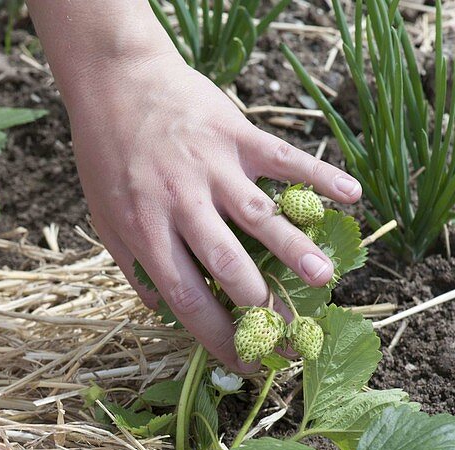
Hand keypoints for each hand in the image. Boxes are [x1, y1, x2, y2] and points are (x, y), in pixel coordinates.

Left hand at [65, 54, 361, 369]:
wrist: (113, 81)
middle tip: (295, 336)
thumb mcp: (104, 219)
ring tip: (324, 279)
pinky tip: (350, 196)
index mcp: (146, 233)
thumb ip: (134, 266)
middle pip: (228, 265)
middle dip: (264, 307)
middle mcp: (181, 204)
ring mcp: (211, 168)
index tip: (246, 364)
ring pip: (259, 216)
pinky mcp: (235, 134)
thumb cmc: (106, 155)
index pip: (187, 298)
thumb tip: (163, 313)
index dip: (219, 336)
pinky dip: (318, 176)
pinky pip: (283, 158)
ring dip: (295, 249)